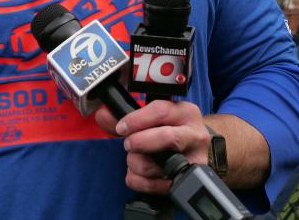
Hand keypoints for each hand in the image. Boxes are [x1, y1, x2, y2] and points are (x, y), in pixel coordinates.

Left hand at [95, 100, 211, 193]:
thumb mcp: (156, 117)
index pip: (161, 111)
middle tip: (128, 144)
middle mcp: (194, 136)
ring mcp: (193, 161)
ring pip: (156, 165)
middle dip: (139, 142)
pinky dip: (138, 181)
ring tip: (134, 157)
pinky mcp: (186, 182)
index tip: (121, 127)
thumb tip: (103, 115)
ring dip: (135, 162)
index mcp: (186, 113)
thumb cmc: (171, 129)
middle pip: (166, 138)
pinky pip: (155, 187)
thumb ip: (127, 116)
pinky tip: (136, 173)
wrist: (193, 149)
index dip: (136, 120)